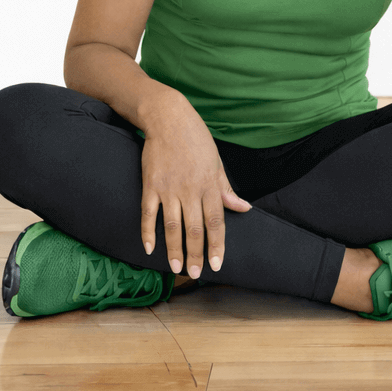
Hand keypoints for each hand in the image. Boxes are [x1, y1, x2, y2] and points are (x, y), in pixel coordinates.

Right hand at [140, 99, 250, 279]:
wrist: (169, 117)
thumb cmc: (196, 139)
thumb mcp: (216, 162)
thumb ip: (226, 189)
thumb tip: (243, 208)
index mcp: (209, 185)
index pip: (216, 221)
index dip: (217, 245)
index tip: (217, 264)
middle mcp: (190, 189)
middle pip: (194, 229)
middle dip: (196, 254)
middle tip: (196, 273)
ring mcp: (169, 188)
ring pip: (172, 226)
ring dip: (174, 249)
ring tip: (175, 268)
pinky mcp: (151, 184)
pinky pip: (149, 213)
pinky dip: (148, 232)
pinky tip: (150, 248)